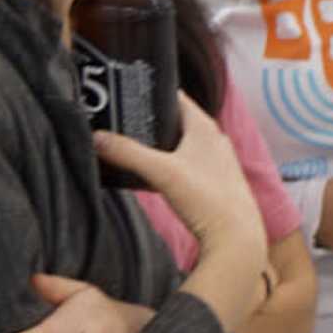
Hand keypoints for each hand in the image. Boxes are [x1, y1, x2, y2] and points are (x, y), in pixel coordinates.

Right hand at [97, 98, 260, 252]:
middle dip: (152, 122)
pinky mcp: (216, 182)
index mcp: (205, 127)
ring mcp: (217, 161)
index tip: (129, 95)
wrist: (235, 237)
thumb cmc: (206, 199)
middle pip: (177, 122)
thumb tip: (97, 138)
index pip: (176, 98)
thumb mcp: (160, 172)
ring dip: (161, 146)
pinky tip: (155, 176)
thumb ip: (127, 153)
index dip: (153, 95)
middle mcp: (214, 140)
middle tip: (123, 124)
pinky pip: (188, 165)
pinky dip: (171, 165)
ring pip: (182, 145)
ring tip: (133, 149)